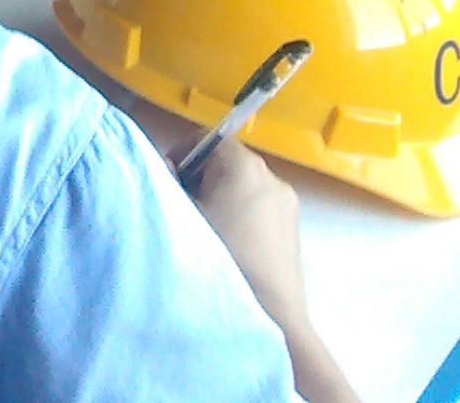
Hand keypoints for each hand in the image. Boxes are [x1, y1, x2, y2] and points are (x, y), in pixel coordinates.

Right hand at [185, 142, 359, 402]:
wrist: (269, 319)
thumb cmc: (220, 260)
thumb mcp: (181, 216)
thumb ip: (167, 181)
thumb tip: (167, 168)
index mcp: (246, 167)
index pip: (208, 140)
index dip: (181, 155)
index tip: (166, 183)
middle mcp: (273, 178)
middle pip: (225, 164)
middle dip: (199, 182)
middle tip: (181, 213)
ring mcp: (288, 207)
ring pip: (241, 190)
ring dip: (219, 202)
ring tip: (203, 236)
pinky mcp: (293, 233)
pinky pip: (258, 212)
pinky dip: (239, 220)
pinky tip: (228, 252)